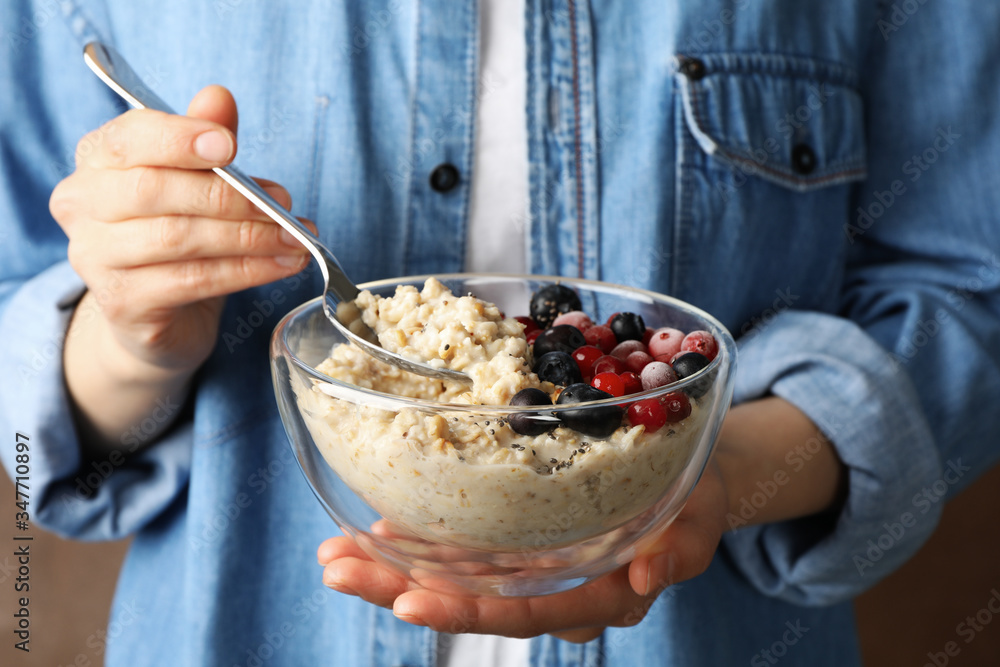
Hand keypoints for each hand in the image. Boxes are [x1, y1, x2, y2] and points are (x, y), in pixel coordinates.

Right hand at [50, 86, 314, 448]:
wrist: (155, 312)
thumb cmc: (177, 231)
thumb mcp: (195, 179)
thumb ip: (205, 137)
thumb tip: (218, 97)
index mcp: (97, 160)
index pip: (130, 138)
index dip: (179, 138)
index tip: (230, 145)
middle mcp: (82, 206)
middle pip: (154, 190)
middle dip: (229, 197)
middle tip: (283, 205)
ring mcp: (95, 258)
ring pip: (177, 238)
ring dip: (248, 238)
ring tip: (294, 238)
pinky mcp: (123, 302)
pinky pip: (192, 281)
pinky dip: (246, 271)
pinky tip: (282, 264)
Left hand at [317, 461, 728, 641]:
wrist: (685, 476)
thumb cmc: (695, 499)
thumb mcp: (701, 515)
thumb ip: (683, 546)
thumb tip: (649, 576)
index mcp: (597, 596)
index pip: (525, 612)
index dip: (466, 611)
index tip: (406, 600)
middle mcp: (555, 589)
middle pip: (471, 601)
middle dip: (397, 589)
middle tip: (335, 569)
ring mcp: (533, 568)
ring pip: (458, 577)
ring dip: (392, 566)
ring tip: (333, 552)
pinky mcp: (521, 541)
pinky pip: (466, 549)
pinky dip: (420, 540)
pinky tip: (377, 527)